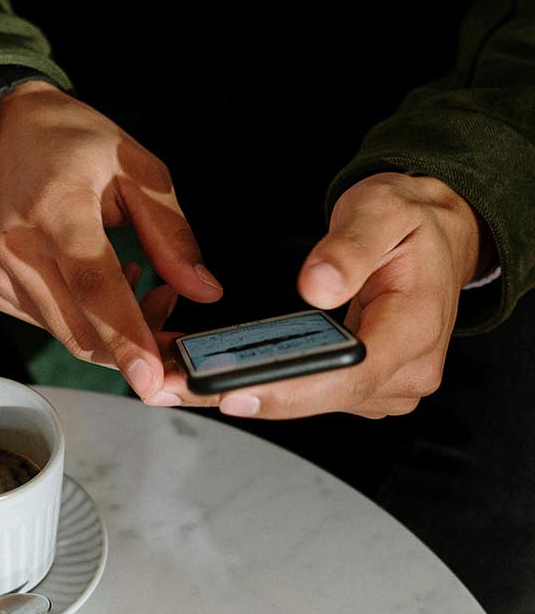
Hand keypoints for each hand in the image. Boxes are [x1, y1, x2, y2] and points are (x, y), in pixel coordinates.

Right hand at [0, 82, 221, 402]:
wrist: (0, 127)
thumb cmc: (72, 141)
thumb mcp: (137, 167)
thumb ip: (171, 233)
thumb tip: (205, 292)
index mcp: (57, 208)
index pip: (93, 285)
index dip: (126, 336)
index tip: (151, 378)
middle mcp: (19, 247)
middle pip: (82, 329)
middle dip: (138, 349)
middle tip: (176, 324)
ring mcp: (1, 272)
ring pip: (69, 336)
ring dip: (117, 335)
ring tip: (145, 284)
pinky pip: (52, 326)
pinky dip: (89, 322)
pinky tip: (105, 283)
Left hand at [156, 173, 483, 417]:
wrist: (439, 235)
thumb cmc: (411, 222)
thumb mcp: (382, 210)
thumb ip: (349, 247)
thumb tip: (317, 287)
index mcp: (415, 329)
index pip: (349, 374)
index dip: (290, 390)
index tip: (234, 392)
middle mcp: (405, 370)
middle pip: (320, 398)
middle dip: (245, 394)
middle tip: (174, 387)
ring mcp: (385, 385)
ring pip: (310, 402)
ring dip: (246, 392)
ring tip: (180, 380)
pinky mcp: (363, 387)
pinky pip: (310, 394)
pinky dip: (264, 385)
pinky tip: (214, 375)